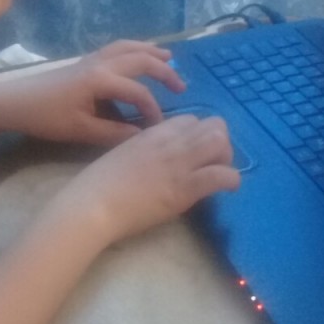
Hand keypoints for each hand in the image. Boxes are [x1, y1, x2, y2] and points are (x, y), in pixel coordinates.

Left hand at [0, 40, 184, 145]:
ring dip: (150, 52)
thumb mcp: (81, 131)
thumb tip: (143, 137)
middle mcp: (101, 64)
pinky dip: (133, 49)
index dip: (153, 110)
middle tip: (181, 87)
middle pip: (141, 60)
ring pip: (128, 47)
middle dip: (164, 71)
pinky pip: (116, 49)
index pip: (139, 92)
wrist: (14, 103)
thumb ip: (115, 134)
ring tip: (168, 57)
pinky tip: (138, 57)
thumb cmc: (46, 118)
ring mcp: (92, 59)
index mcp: (101, 80)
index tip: (159, 128)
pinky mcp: (84, 62)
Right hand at [63, 114, 240, 243]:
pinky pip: (222, 175)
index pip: (191, 119)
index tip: (195, 151)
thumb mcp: (124, 153)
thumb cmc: (99, 184)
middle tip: (213, 162)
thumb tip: (159, 159)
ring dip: (226, 158)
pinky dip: (231, 179)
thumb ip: (145, 150)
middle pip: (213, 125)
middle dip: (219, 143)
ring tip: (220, 174)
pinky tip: (228, 188)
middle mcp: (170, 142)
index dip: (198, 134)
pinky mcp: (185, 188)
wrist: (92, 204)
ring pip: (221, 143)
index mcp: (153, 133)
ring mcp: (179, 163)